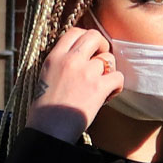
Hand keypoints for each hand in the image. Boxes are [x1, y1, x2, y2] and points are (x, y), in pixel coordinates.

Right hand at [25, 26, 123, 142]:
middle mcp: (70, 60)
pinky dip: (116, 87)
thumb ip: (59, 63)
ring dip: (108, 72)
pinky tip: (107, 95)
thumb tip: (78, 56)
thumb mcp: (45, 77)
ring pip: (109, 59)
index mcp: (54, 57)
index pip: (74, 32)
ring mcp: (85, 72)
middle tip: (101, 62)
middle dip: (102, 46)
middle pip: (94, 36)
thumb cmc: (45, 110)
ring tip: (101, 86)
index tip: (89, 50)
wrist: (49, 130)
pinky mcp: (98, 87)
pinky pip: (118, 77)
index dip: (86, 38)